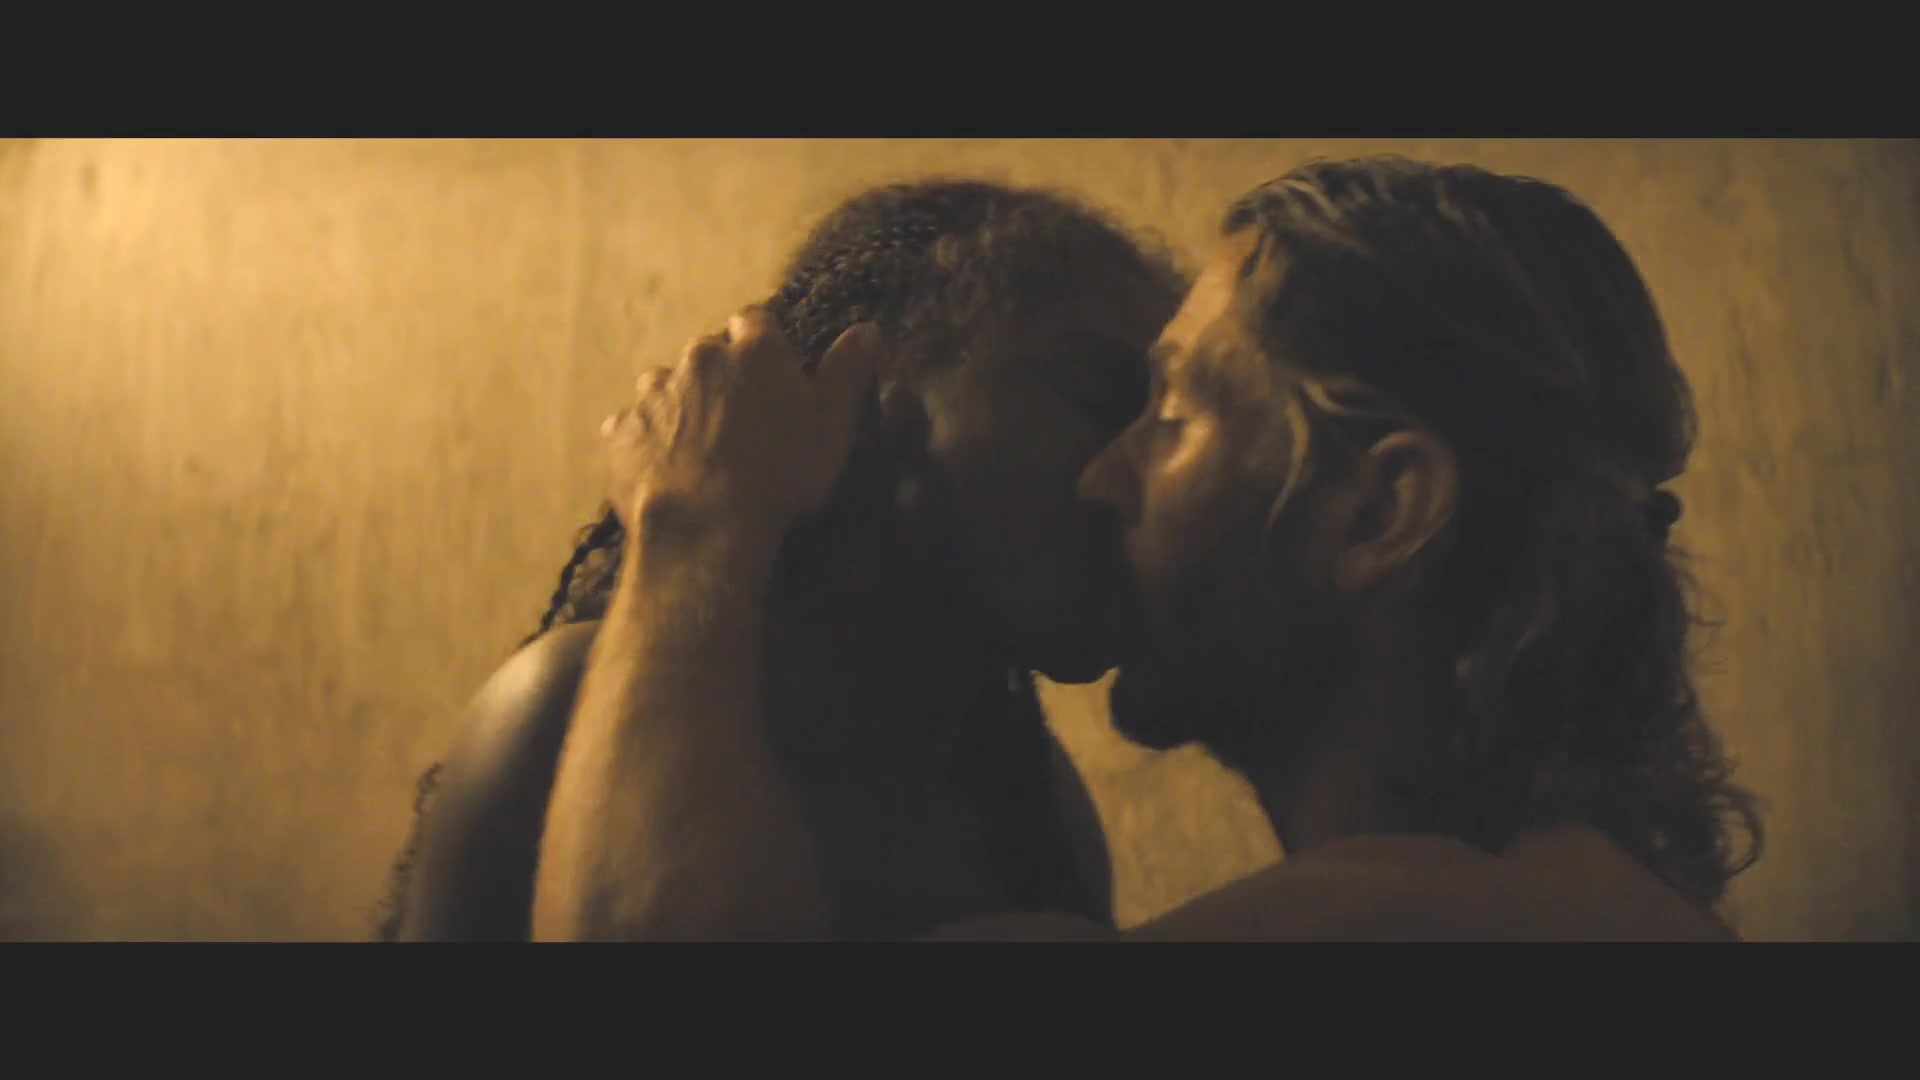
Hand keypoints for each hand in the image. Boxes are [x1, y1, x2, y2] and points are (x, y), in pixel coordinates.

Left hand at [601, 307, 882, 540]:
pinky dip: (647, 442)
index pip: (755, 323)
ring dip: (680, 408)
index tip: (769, 376)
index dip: (762, 348)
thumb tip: (868, 329)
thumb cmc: (781, 475)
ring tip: (697, 451)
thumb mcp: (831, 427)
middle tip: (737, 424)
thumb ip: (846, 373)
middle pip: (708, 355)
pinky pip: (632, 428)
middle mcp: (699, 357)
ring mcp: (653, 393)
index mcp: (754, 350)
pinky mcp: (620, 431)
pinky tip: (664, 472)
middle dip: (719, 379)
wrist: (706, 526)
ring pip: (666, 388)